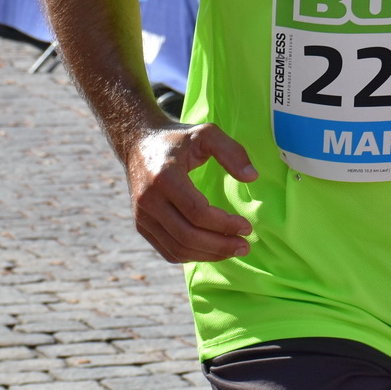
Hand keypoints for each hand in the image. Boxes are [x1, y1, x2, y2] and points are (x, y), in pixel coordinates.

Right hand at [124, 120, 256, 263]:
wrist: (138, 144)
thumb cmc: (177, 139)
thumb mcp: (206, 133)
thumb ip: (231, 151)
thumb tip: (252, 177)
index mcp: (164, 176)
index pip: (197, 212)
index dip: (224, 224)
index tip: (247, 227)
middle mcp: (148, 200)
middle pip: (187, 235)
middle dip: (220, 245)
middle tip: (245, 246)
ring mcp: (142, 215)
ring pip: (177, 248)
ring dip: (209, 254)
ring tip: (233, 250)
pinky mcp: (141, 225)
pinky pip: (168, 250)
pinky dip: (193, 255)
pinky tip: (213, 250)